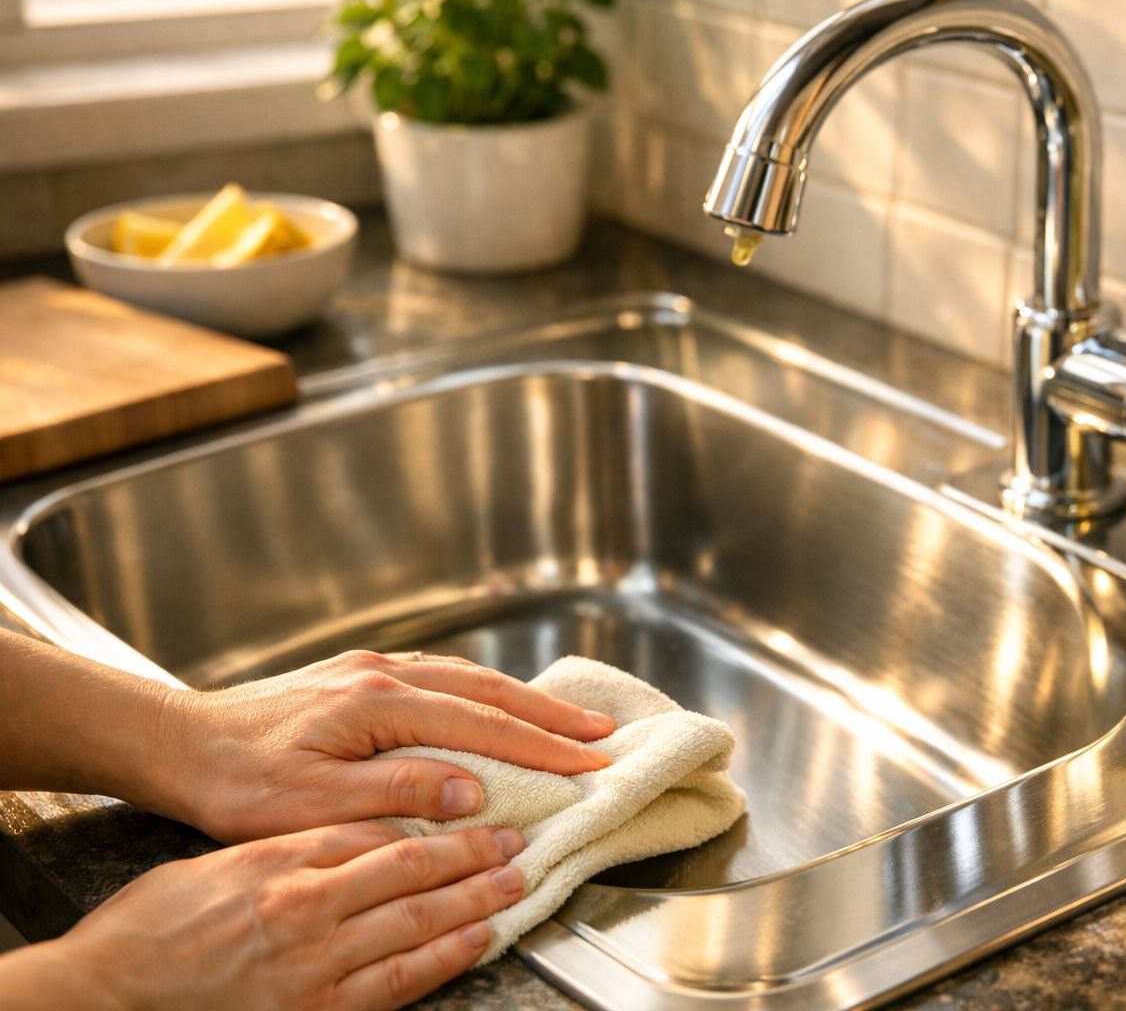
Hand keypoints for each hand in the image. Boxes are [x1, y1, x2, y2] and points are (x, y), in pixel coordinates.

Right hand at [5, 821, 526, 1010]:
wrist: (104, 995)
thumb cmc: (153, 929)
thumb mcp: (225, 863)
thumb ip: (294, 847)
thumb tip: (356, 833)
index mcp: (281, 860)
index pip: (378, 827)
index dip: (435, 817)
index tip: (475, 808)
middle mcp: (304, 905)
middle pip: (411, 867)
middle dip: (472, 852)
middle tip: (516, 839)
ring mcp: (314, 962)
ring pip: (417, 920)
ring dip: (475, 899)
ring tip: (514, 882)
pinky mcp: (318, 1010)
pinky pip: (399, 980)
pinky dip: (447, 958)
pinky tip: (478, 940)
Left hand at [150, 650, 615, 842]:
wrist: (177, 742)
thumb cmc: (236, 781)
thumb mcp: (314, 802)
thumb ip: (397, 792)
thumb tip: (471, 790)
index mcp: (378, 701)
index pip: (482, 724)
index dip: (543, 748)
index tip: (590, 764)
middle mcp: (383, 673)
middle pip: (488, 689)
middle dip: (551, 715)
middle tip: (604, 734)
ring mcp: (371, 667)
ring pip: (468, 676)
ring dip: (524, 699)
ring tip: (568, 719)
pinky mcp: (358, 674)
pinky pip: (442, 674)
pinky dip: (485, 689)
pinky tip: (497, 700)